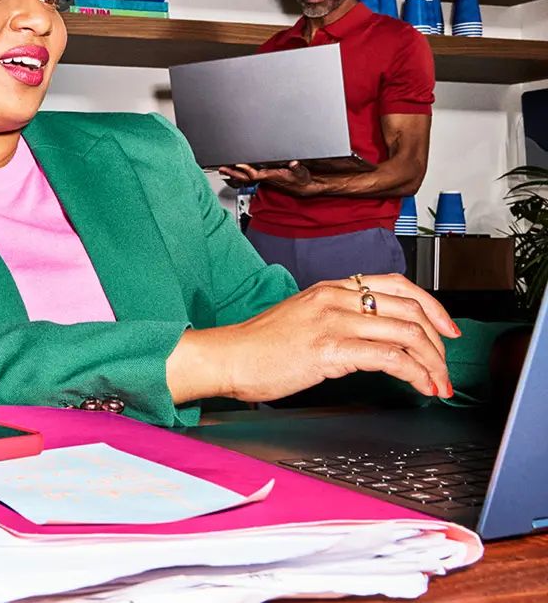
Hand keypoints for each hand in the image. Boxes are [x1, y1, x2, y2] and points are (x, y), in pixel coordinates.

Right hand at [171, 273, 459, 403]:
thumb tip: (372, 340)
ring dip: (432, 363)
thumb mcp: (302, 320)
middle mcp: (336, 299)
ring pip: (407, 332)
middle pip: (410, 309)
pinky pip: (389, 357)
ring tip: (438, 383)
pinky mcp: (330, 350)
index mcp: (330, 289)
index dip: (432, 306)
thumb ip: (336, 321)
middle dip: (439, 342)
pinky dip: (414, 373)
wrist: (226, 357)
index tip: (446, 330)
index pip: (397, 285)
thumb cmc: (256, 347)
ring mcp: (334, 322)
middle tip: (446, 366)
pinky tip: (419, 386)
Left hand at [217, 162, 316, 195]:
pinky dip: (239, 172)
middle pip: (245, 177)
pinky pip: (248, 175)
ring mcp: (263, 178)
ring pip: (245, 177)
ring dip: (233, 173)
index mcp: (272, 176)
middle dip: (233, 173)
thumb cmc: (301, 179)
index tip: (238, 164)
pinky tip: (232, 170)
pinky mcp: (263, 176)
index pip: (256, 174)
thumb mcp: (302, 173)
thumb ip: (297, 168)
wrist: (302, 186)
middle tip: (221, 168)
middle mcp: (265, 178)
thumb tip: (294, 163)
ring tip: (222, 168)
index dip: (246, 169)